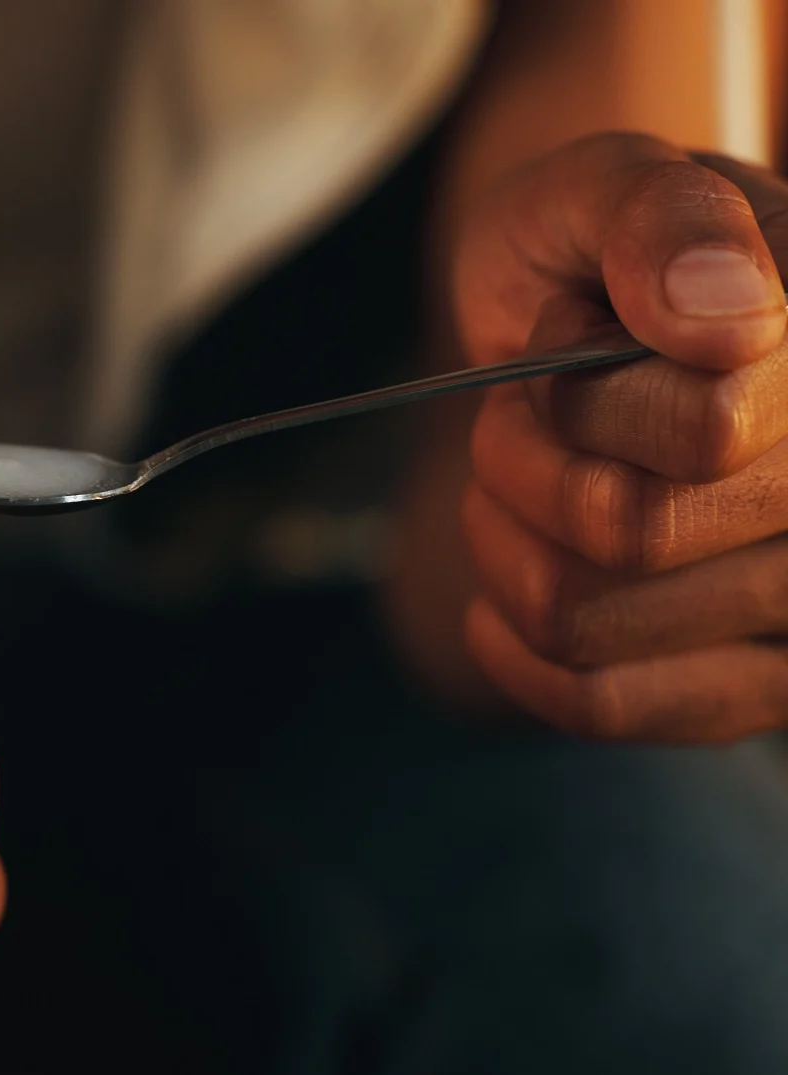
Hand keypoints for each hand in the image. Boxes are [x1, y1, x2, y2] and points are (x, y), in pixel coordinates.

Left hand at [454, 132, 787, 739]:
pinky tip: (499, 601)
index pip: (706, 430)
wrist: (589, 329)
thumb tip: (721, 314)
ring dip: (504, 544)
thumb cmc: (599, 254)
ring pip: (592, 620)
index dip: (583, 387)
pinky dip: (518, 652)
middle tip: (524, 409)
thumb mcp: (603, 186)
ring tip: (520, 479)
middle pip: (631, 532)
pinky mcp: (759, 684)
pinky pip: (608, 704)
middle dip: (524, 460)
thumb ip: (656, 216)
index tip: (568, 336)